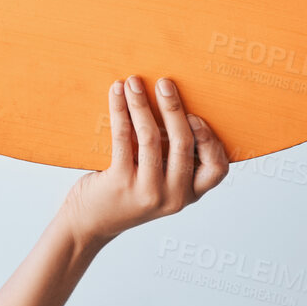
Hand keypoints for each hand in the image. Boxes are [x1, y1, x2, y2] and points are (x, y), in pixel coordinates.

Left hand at [57, 74, 228, 248]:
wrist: (89, 223)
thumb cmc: (127, 194)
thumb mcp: (159, 183)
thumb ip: (172, 159)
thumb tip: (175, 105)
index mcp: (188, 194)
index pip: (217, 169)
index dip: (211, 140)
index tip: (195, 115)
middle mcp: (173, 196)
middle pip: (183, 144)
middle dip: (174, 108)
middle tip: (165, 83)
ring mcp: (147, 191)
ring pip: (151, 137)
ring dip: (142, 104)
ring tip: (133, 82)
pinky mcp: (120, 182)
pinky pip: (123, 138)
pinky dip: (120, 111)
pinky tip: (117, 94)